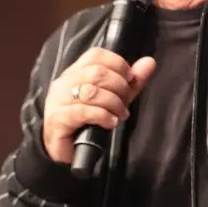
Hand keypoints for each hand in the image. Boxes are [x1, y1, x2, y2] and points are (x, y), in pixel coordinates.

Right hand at [43, 47, 155, 163]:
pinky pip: (84, 111)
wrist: (63, 151)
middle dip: (120, 87)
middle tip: (125, 102)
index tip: (129, 80)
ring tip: (120, 115)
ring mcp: (58, 100)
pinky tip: (110, 122)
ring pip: (92, 91)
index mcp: (74, 73)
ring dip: (114, 103)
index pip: (96, 55)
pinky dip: (103, 116)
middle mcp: (63, 83)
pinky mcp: (57, 119)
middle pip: (97, 72)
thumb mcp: (113, 100)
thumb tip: (149, 62)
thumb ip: (130, 83)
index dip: (118, 64)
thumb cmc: (86, 124)